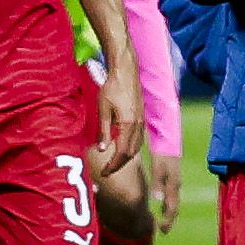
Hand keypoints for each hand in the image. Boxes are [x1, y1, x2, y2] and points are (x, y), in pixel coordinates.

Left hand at [94, 69, 145, 187]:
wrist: (125, 71)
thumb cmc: (112, 88)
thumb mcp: (103, 110)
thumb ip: (104, 131)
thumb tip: (103, 150)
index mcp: (128, 125)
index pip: (122, 153)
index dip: (114, 165)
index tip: (105, 173)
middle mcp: (138, 125)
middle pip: (131, 152)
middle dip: (120, 164)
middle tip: (108, 171)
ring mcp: (141, 121)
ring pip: (136, 146)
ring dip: (126, 157)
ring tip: (114, 162)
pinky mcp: (141, 117)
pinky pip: (138, 138)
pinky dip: (131, 147)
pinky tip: (123, 146)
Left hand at [142, 148, 180, 231]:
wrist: (168, 137)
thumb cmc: (162, 151)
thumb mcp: (159, 165)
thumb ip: (158, 182)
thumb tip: (158, 200)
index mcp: (173, 184)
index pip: (172, 207)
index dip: (168, 220)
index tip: (161, 230)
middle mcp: (176, 184)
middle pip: (175, 205)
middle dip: (170, 218)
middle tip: (163, 230)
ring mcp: (175, 180)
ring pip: (174, 200)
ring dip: (169, 211)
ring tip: (162, 220)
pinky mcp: (173, 175)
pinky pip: (172, 193)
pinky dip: (167, 202)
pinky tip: (161, 202)